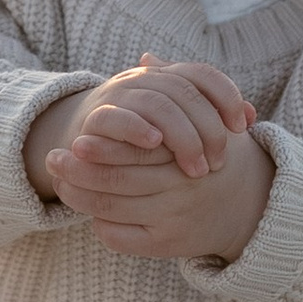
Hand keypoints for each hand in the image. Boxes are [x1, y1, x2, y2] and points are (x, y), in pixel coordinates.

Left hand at [30, 59, 271, 262]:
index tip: (76, 137)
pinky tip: (88, 212)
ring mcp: (174, 219)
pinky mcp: (168, 245)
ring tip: (57, 182)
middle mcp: (181, 189)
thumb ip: (174, 86)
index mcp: (186, 153)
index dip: (103, 145)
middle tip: (52, 158)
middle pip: (117, 181)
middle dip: (79, 171)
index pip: (135, 150)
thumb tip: (147, 55)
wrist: (250, 203)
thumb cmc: (215, 152)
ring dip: (79, 197)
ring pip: (113, 210)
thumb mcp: (204, 117)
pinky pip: (123, 238)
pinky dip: (101, 226)